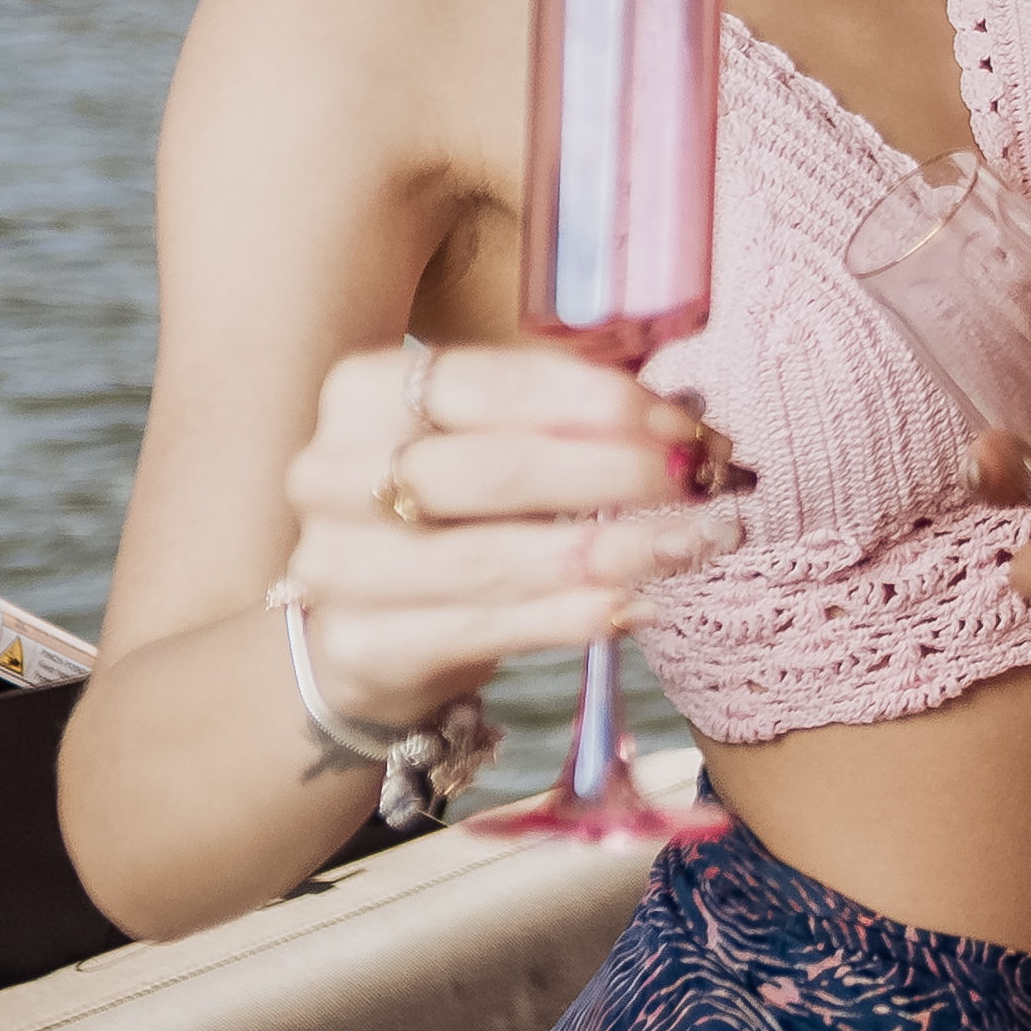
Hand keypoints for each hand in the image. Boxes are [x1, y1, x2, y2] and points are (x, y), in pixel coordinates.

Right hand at [274, 340, 740, 734]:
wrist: (366, 632)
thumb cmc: (452, 518)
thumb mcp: (494, 447)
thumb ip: (571, 425)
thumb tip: (686, 424)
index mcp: (364, 392)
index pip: (491, 384)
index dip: (597, 404)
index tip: (683, 427)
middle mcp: (330, 472)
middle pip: (493, 469)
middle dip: (613, 474)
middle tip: (700, 483)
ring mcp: (335, 564)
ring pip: (490, 557)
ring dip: (610, 551)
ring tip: (692, 544)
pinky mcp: (357, 646)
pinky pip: (483, 629)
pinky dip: (569, 617)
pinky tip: (637, 605)